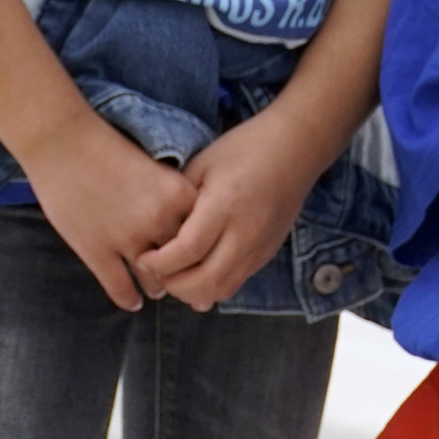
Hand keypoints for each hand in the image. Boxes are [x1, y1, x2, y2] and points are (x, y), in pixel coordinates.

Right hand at [21, 111, 198, 312]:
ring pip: (153, 279)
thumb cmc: (109, 148)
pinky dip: (128, 298)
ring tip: (158, 291)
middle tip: (189, 287)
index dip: (205, 248)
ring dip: (157, 288)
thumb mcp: (156, 169)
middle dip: (185, 275)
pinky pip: (120, 287)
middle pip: (183, 261)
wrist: (63, 142)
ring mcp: (128, 240)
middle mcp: (160, 221)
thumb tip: (189, 225)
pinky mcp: (97, 252)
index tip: (206, 259)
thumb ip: (174, 198)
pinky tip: (132, 303)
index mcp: (179, 195)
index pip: (205, 234)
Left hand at [134, 105, 321, 311]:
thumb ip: (179, 201)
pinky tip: (197, 274)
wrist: (296, 146)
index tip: (142, 257)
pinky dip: (212, 286)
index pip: (186, 251)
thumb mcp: (202, 165)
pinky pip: (236, 283)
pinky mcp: (268, 252)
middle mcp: (246, 231)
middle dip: (172, 285)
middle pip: (204, 281)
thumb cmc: (243, 149)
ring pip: (221, 290)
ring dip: (193, 292)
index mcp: (225, 204)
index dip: (158, 263)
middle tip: (155, 270)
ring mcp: (261, 245)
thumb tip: (155, 233)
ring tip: (175, 275)